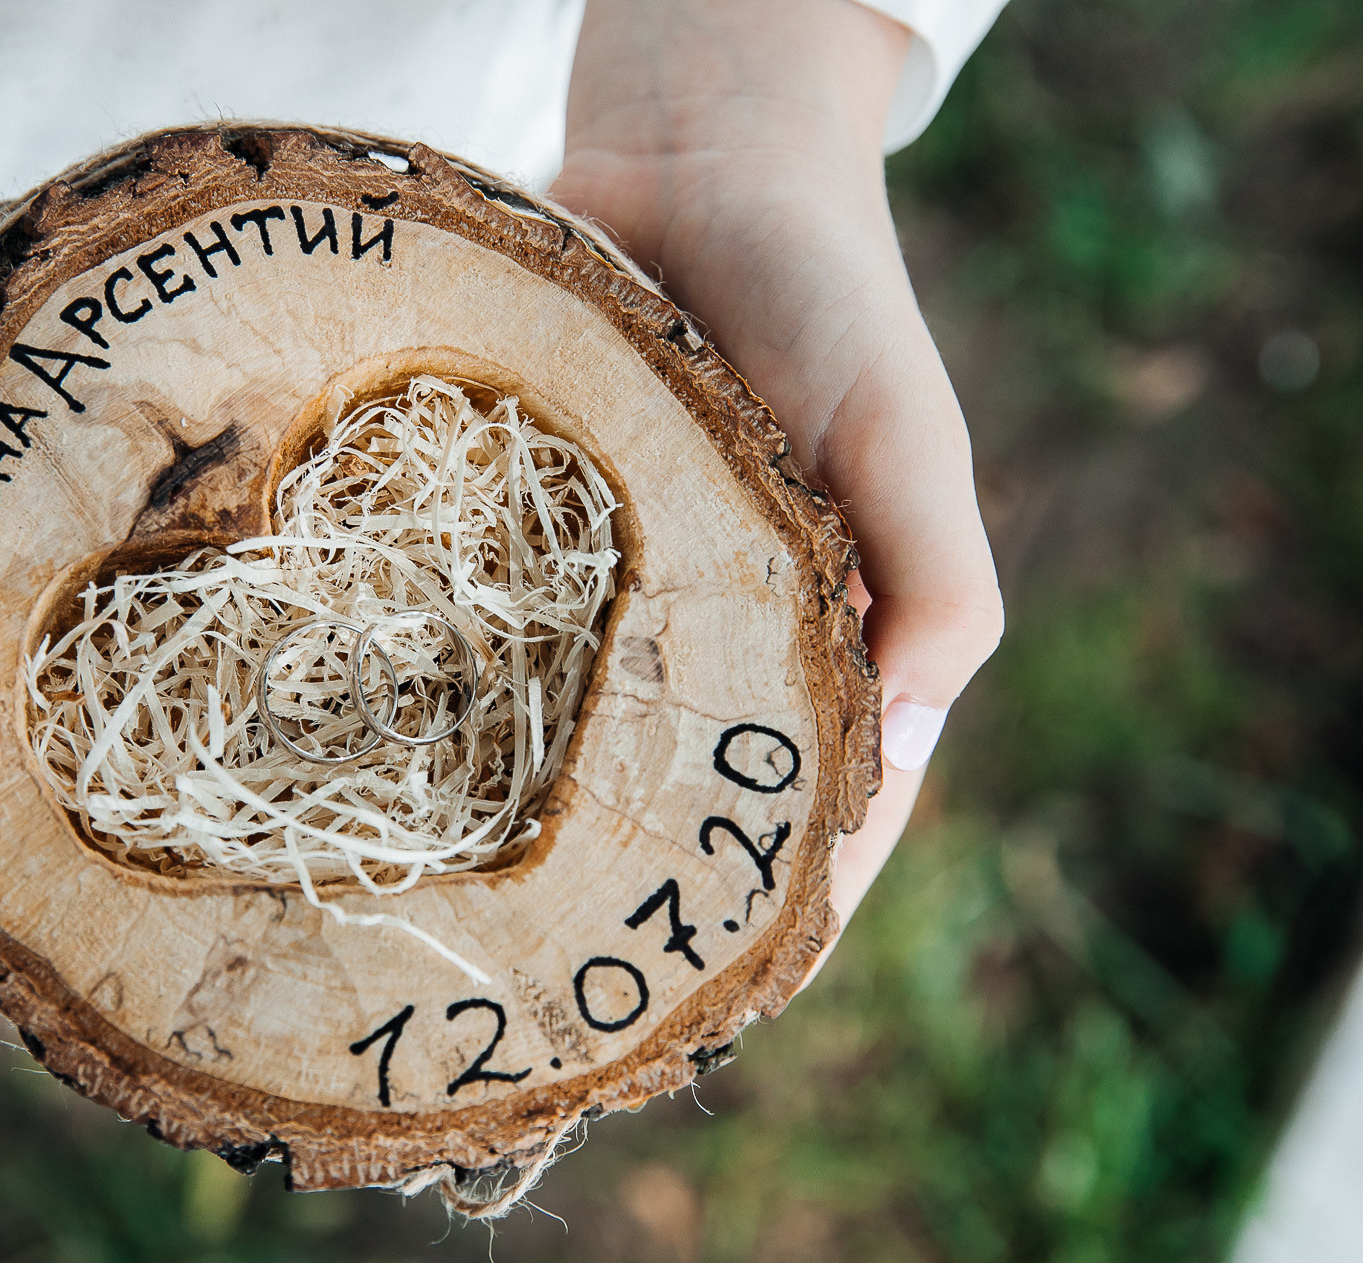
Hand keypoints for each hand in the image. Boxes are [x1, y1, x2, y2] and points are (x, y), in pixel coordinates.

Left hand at [553, 0, 1003, 927]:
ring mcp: (645, 594)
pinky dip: (490, 707)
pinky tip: (426, 769)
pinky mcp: (558, 542)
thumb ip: (935, 584)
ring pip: (608, 743)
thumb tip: (903, 747)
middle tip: (563, 982)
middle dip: (651, 890)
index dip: (783, 910)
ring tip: (484, 911)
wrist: (698, 163)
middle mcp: (742, 632)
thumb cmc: (824, 291)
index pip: (835, 810)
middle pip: (708, 800)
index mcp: (852, 629)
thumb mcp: (907, 430)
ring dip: (563, 821)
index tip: (701, 998)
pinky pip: (526, 646)